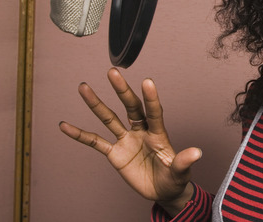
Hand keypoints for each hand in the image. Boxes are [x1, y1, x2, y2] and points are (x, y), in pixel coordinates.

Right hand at [59, 68, 200, 214]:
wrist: (162, 192)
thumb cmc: (174, 179)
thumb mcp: (180, 172)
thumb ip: (184, 162)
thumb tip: (198, 152)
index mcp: (158, 134)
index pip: (154, 113)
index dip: (151, 98)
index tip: (147, 81)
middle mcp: (141, 132)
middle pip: (130, 107)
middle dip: (121, 90)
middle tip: (113, 72)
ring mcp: (126, 140)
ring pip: (109, 118)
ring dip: (96, 104)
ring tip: (83, 87)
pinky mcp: (115, 153)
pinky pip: (95, 142)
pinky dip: (80, 135)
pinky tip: (65, 125)